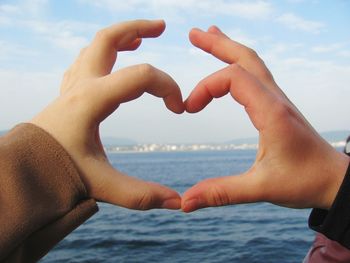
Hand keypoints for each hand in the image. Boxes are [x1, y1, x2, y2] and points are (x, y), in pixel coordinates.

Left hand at [31, 20, 183, 209]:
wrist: (22, 172)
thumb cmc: (56, 175)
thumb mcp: (101, 185)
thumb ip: (140, 195)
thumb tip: (177, 203)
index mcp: (91, 101)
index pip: (140, 76)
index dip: (168, 87)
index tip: (178, 110)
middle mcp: (80, 86)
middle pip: (108, 39)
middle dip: (138, 28)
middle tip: (162, 27)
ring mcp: (71, 86)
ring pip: (95, 46)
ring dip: (120, 37)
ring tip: (140, 39)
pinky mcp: (68, 94)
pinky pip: (87, 61)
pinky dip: (104, 53)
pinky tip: (114, 62)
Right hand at [182, 26, 348, 211]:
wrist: (335, 180)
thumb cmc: (305, 181)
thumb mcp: (261, 189)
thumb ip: (222, 193)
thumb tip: (184, 202)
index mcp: (271, 112)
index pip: (233, 78)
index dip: (205, 87)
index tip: (188, 109)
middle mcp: (275, 99)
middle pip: (245, 58)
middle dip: (218, 44)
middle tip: (193, 34)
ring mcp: (278, 100)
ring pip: (253, 63)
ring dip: (229, 48)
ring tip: (210, 36)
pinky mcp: (278, 107)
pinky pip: (257, 76)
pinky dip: (239, 65)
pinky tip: (230, 68)